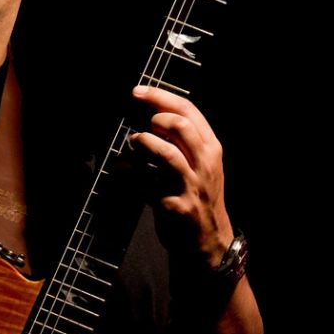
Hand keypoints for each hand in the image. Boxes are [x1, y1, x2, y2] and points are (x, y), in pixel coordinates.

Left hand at [130, 85, 234, 268]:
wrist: (208, 241)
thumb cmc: (199, 197)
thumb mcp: (202, 165)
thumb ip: (183, 141)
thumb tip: (153, 116)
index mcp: (210, 148)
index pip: (188, 110)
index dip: (160, 97)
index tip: (138, 92)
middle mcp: (204, 163)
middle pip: (179, 125)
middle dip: (154, 118)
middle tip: (142, 125)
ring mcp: (190, 185)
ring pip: (165, 152)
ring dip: (143, 143)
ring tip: (134, 143)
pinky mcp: (175, 206)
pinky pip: (146, 183)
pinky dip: (129, 173)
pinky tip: (122, 169)